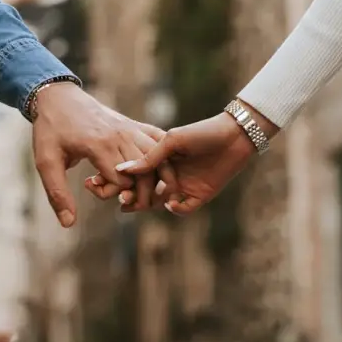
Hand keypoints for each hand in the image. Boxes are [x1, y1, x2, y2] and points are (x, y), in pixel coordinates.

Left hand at [32, 82, 168, 226]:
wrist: (58, 96)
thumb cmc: (50, 130)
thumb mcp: (46, 162)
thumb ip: (58, 194)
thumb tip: (68, 224)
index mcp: (100, 144)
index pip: (124, 180)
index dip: (113, 194)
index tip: (93, 186)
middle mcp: (121, 135)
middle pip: (146, 173)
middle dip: (136, 192)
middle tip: (116, 194)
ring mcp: (131, 128)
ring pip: (158, 159)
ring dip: (152, 179)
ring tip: (132, 186)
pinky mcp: (134, 125)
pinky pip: (159, 141)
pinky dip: (162, 158)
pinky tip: (150, 169)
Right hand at [111, 104, 278, 214]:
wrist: (235, 135)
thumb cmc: (202, 132)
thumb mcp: (172, 141)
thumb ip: (149, 157)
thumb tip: (122, 169)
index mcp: (162, 160)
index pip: (138, 174)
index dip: (124, 181)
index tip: (106, 183)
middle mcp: (171, 174)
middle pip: (146, 191)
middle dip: (132, 198)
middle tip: (120, 201)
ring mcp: (185, 186)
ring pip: (161, 202)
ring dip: (148, 205)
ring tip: (136, 205)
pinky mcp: (200, 196)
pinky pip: (184, 208)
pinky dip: (175, 209)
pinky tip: (168, 202)